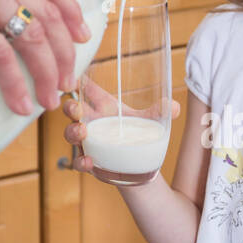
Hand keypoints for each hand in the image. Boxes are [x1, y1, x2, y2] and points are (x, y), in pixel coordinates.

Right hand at [0, 0, 92, 118]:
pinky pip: (0, 55)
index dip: (69, 8)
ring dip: (46, 72)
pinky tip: (19, 103)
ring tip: (48, 98)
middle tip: (67, 80)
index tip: (81, 32)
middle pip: (47, 14)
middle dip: (65, 51)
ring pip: (32, 37)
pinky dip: (14, 83)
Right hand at [61, 87, 181, 175]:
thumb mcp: (150, 122)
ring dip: (72, 132)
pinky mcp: (90, 161)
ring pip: (70, 133)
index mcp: (105, 107)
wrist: (141, 167)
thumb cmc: (140, 136)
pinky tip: (89, 161)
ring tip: (82, 133)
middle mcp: (93, 123)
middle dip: (70, 107)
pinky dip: (81, 161)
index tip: (73, 75)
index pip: (88, 89)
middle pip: (73, 109)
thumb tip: (173, 106)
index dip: (78, 80)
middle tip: (76, 109)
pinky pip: (78, 161)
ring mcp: (89, 142)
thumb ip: (159, 112)